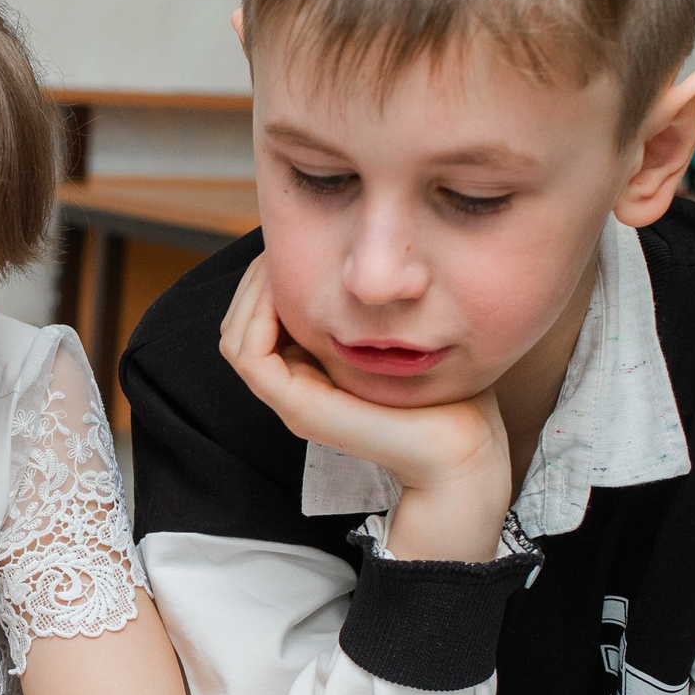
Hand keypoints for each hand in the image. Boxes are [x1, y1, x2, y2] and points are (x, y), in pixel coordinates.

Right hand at [219, 258, 509, 561]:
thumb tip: (363, 263)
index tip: (295, 242)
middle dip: (254, 279)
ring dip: (251, 292)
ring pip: (235, 338)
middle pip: (238, 326)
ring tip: (279, 259)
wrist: (459, 451)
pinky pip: (249, 355)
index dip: (266, 280)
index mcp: (311, 377)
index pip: (257, 323)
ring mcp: (292, 401)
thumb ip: (371, 312)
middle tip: (281, 244)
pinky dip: (258, 315)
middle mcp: (294, 390)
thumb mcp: (398, 339)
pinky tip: (287, 286)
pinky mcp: (298, 407)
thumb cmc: (444, 396)